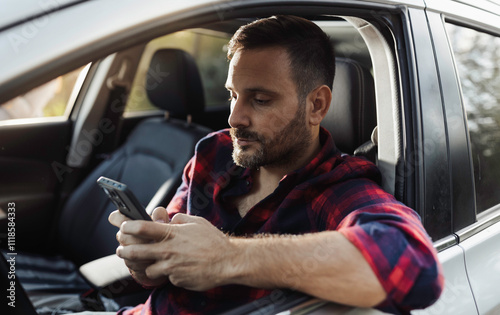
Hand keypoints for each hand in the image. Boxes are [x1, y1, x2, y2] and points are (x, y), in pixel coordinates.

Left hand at [115, 213, 239, 290]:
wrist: (228, 262)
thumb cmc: (214, 241)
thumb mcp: (197, 222)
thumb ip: (180, 219)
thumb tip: (170, 219)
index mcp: (172, 234)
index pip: (143, 228)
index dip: (129, 226)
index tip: (124, 227)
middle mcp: (169, 251)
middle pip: (137, 251)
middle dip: (125, 251)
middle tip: (121, 250)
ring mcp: (172, 268)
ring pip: (149, 269)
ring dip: (149, 266)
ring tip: (152, 263)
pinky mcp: (177, 280)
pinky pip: (167, 277)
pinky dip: (170, 274)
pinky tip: (179, 269)